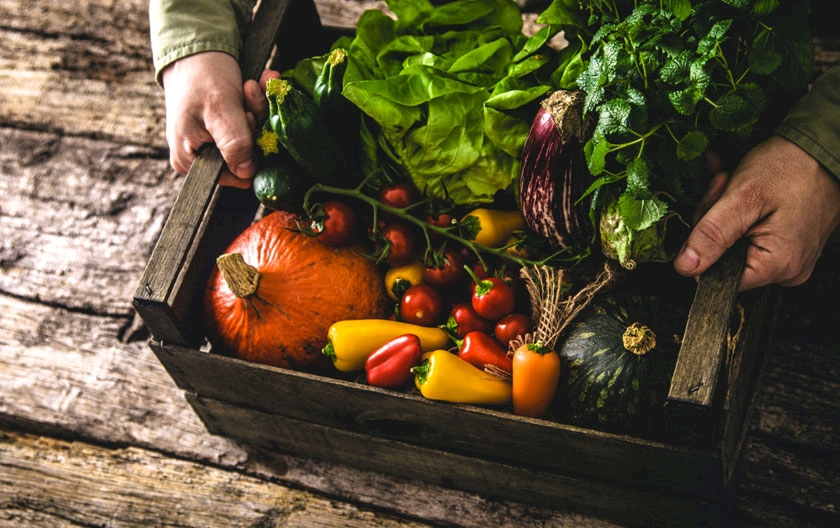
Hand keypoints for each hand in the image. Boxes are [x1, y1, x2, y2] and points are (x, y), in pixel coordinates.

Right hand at [161, 51, 277, 186]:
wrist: (195, 47)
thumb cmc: (200, 75)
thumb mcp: (219, 107)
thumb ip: (233, 142)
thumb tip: (246, 172)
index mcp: (191, 161)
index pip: (237, 176)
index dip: (251, 150)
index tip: (251, 117)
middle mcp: (202, 158)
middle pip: (248, 155)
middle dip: (256, 122)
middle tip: (250, 91)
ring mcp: (215, 143)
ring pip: (254, 138)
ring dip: (259, 108)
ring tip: (252, 83)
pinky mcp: (227, 129)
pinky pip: (251, 124)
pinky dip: (258, 104)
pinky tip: (258, 83)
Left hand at [674, 135, 839, 290]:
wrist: (825, 145)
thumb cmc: (792, 166)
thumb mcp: (742, 198)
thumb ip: (712, 235)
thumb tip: (686, 267)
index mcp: (777, 265)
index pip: (717, 276)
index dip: (703, 245)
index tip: (710, 211)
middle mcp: (787, 269)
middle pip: (723, 258)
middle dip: (713, 219)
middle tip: (722, 187)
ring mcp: (789, 256)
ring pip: (732, 243)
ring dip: (722, 209)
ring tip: (732, 181)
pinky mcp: (787, 242)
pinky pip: (748, 233)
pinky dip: (735, 209)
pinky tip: (735, 185)